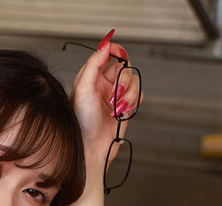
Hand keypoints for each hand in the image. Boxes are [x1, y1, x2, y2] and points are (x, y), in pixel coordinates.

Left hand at [69, 29, 142, 164]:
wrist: (90, 146)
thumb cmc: (81, 120)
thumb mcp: (83, 88)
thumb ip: (94, 63)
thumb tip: (105, 43)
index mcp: (91, 76)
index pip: (107, 54)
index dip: (116, 50)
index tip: (120, 54)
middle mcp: (104, 83)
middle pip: (125, 67)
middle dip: (123, 80)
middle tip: (115, 93)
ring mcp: (116, 94)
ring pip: (134, 81)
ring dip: (129, 94)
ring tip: (117, 108)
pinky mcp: (126, 106)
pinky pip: (140, 95)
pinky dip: (133, 103)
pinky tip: (122, 113)